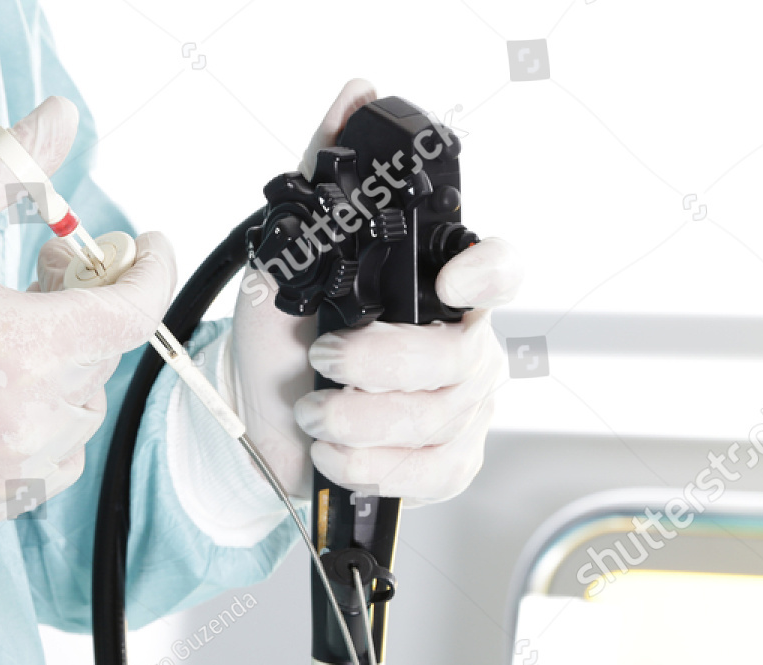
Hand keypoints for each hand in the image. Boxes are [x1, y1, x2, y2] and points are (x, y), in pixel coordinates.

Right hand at [0, 97, 175, 525]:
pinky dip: (46, 419)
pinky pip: (57, 457)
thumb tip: (61, 117)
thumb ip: (5, 166)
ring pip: (83, 406)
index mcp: (23, 349)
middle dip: (84, 301)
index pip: (134, 312)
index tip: (141, 245)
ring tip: (12, 332)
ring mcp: (14, 470)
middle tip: (42, 268)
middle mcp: (30, 420)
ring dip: (66, 364)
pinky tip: (0, 388)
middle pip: (102, 351)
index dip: (150, 270)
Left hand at [231, 79, 523, 504]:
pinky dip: (371, 465)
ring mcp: (464, 410)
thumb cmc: (284, 340)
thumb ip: (319, 177)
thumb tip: (354, 94)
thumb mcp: (284, 257)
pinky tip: (336, 454)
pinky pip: (432, 472)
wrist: (260, 420)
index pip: (502, 269)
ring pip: (440, 418)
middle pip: (459, 356)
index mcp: (437, 293)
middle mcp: (464, 347)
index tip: (450, 275)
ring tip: (314, 412)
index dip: (490, 271)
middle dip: (380, 364)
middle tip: (325, 362)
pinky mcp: (448, 464)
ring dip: (360, 419)